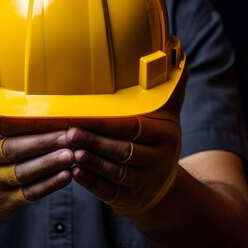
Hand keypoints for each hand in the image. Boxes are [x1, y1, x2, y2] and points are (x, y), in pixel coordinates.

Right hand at [0, 108, 72, 228]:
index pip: (4, 123)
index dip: (33, 120)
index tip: (59, 114)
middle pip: (14, 148)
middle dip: (46, 141)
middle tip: (72, 134)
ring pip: (23, 172)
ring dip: (50, 163)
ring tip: (74, 154)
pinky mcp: (2, 203)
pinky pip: (29, 193)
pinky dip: (49, 185)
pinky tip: (67, 175)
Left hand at [68, 66, 187, 217]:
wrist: (163, 187)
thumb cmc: (156, 143)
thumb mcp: (168, 117)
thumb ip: (167, 88)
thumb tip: (177, 47)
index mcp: (165, 135)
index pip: (135, 127)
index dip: (108, 122)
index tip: (82, 114)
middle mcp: (158, 160)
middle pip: (123, 149)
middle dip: (95, 140)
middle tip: (70, 131)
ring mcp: (144, 182)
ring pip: (115, 171)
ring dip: (92, 161)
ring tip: (70, 150)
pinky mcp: (129, 199)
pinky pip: (109, 191)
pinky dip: (91, 183)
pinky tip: (74, 173)